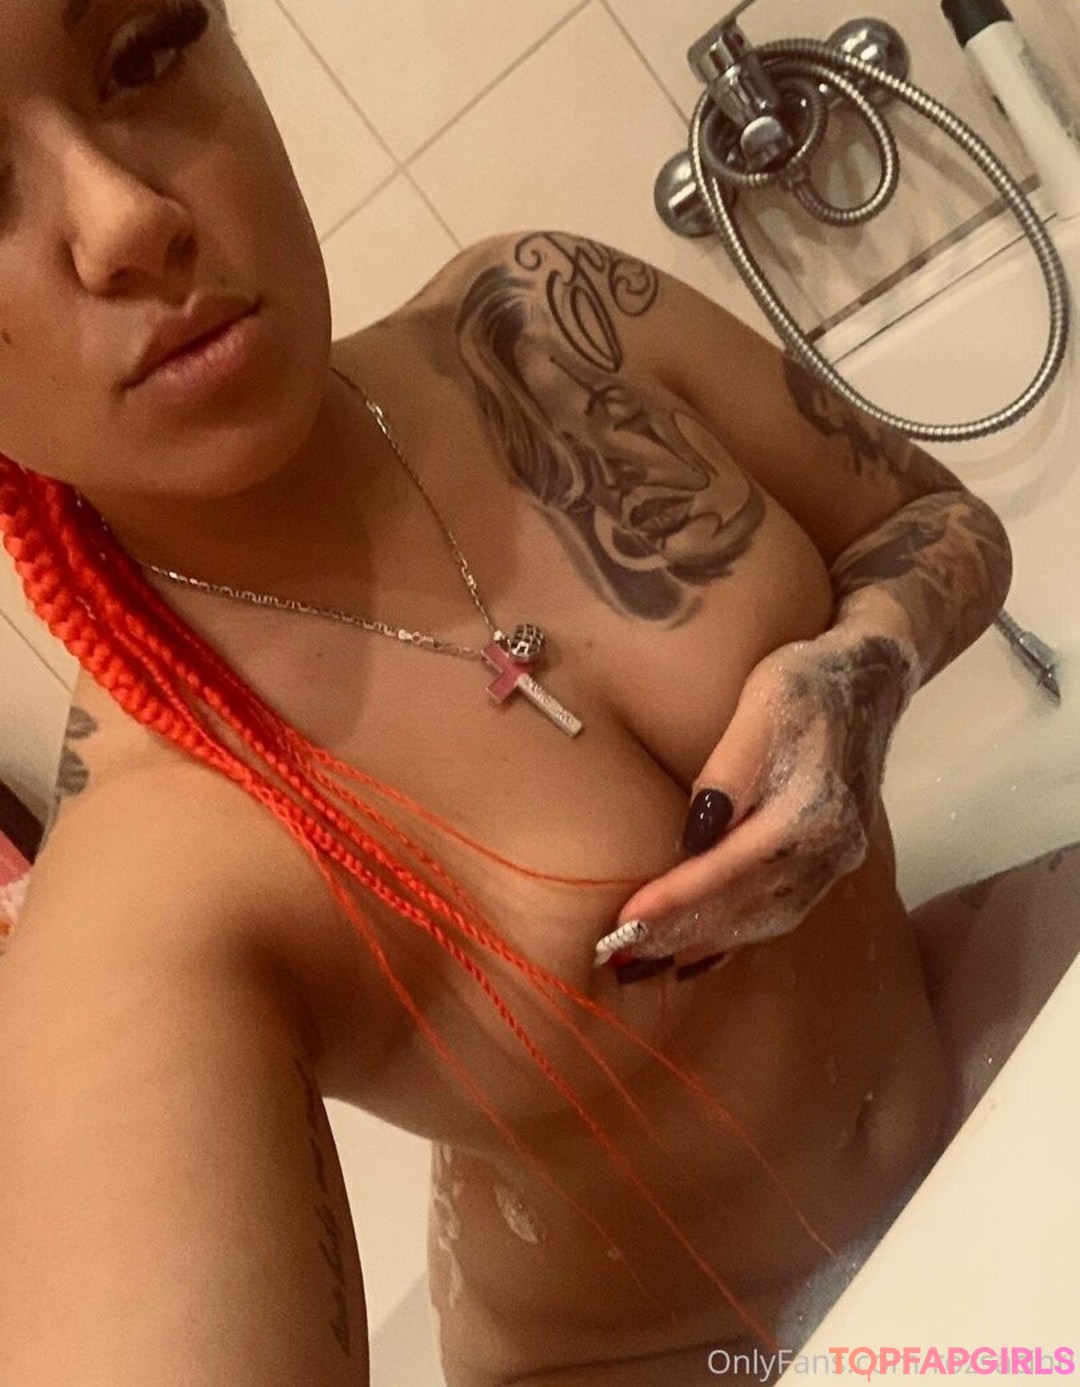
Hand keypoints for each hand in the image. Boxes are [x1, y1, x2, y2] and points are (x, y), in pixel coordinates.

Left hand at [595, 632, 917, 979]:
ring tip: (650, 959)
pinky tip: (701, 953)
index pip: (729, 867)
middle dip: (681, 933)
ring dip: (706, 944)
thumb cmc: (804, 683)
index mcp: (809, 809)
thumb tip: (694, 834)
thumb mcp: (760, 706)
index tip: (627, 918)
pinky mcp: (833, 862)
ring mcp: (837, 861)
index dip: (677, 896)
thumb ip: (728, 770)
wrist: (871, 680)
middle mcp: (829, 847)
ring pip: (766, 919)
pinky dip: (739, 937)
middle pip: (746, 905)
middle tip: (622, 955)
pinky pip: (784, 913)